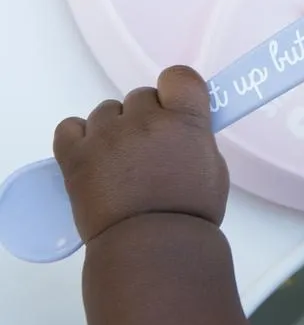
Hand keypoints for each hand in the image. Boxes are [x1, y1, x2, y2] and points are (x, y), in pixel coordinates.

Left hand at [53, 66, 228, 244]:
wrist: (153, 249)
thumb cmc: (191, 213)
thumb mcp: (213, 167)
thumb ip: (195, 137)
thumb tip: (179, 131)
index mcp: (185, 119)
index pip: (178, 75)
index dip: (175, 90)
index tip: (174, 109)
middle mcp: (145, 119)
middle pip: (141, 97)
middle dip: (145, 117)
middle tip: (149, 148)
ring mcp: (107, 135)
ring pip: (107, 111)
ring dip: (114, 129)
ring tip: (119, 162)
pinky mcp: (75, 155)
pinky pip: (70, 127)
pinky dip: (79, 138)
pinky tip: (91, 156)